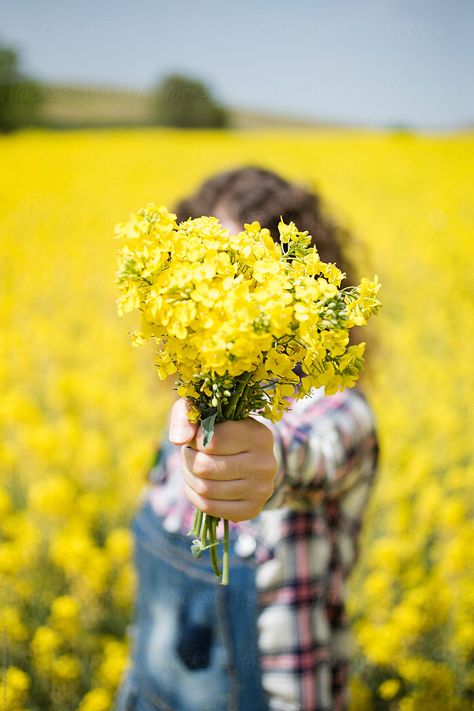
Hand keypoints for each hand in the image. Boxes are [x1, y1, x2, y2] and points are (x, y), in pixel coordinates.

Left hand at [169, 398, 277, 522]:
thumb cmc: (223, 429)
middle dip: (188, 459)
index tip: (197, 437)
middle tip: (190, 453)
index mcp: (259, 435)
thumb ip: (186, 415)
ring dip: (189, 477)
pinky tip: (198, 484)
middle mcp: (265, 464)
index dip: (194, 440)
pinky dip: (195, 496)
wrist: (249, 456)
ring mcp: (261, 490)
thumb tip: (178, 439)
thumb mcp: (205, 412)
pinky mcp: (252, 510)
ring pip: (205, 488)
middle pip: (205, 467)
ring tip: (193, 466)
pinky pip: (209, 507)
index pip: (212, 441)